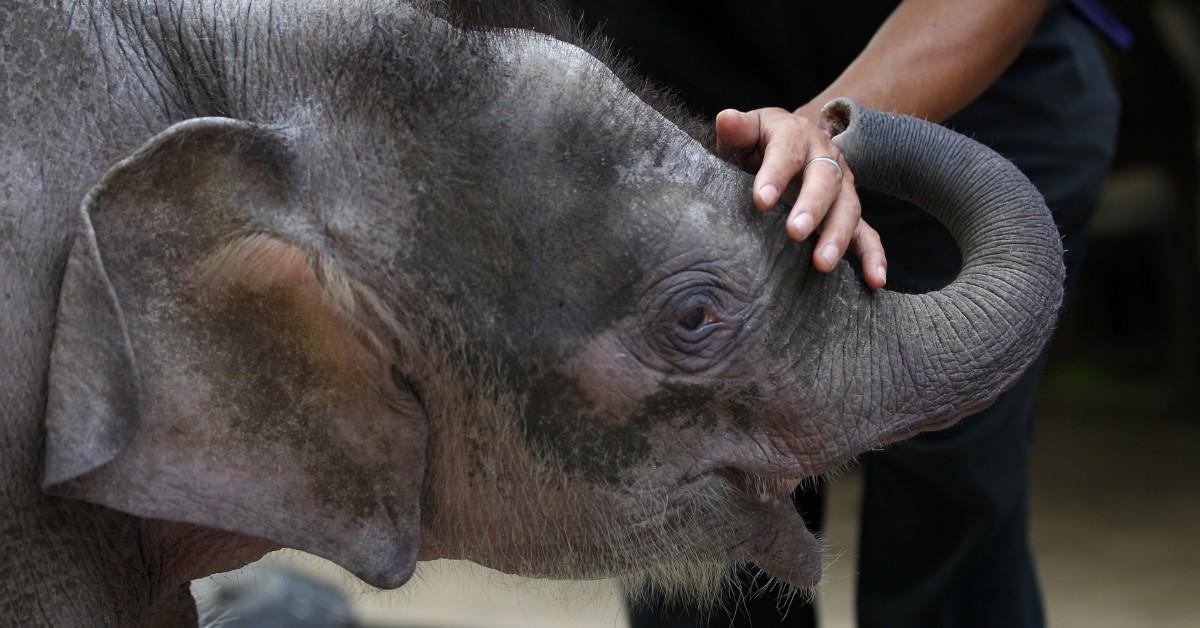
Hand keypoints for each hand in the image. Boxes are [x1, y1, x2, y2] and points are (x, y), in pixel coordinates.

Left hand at [716, 107, 886, 288]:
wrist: (788, 145)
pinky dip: (874, 256)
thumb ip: (737, 130)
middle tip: (795, 232)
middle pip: (826, 180)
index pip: (787, 152)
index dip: (775, 175)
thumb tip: (726, 119)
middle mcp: (825, 158)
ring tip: (821, 264)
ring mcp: (842, 186)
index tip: (760, 200)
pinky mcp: (850, 212)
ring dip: (837, 236)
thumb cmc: (758, 145)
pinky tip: (876, 280)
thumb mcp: (746, 133)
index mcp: (796, 135)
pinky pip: (867, 234)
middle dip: (812, 206)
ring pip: (848, 209)